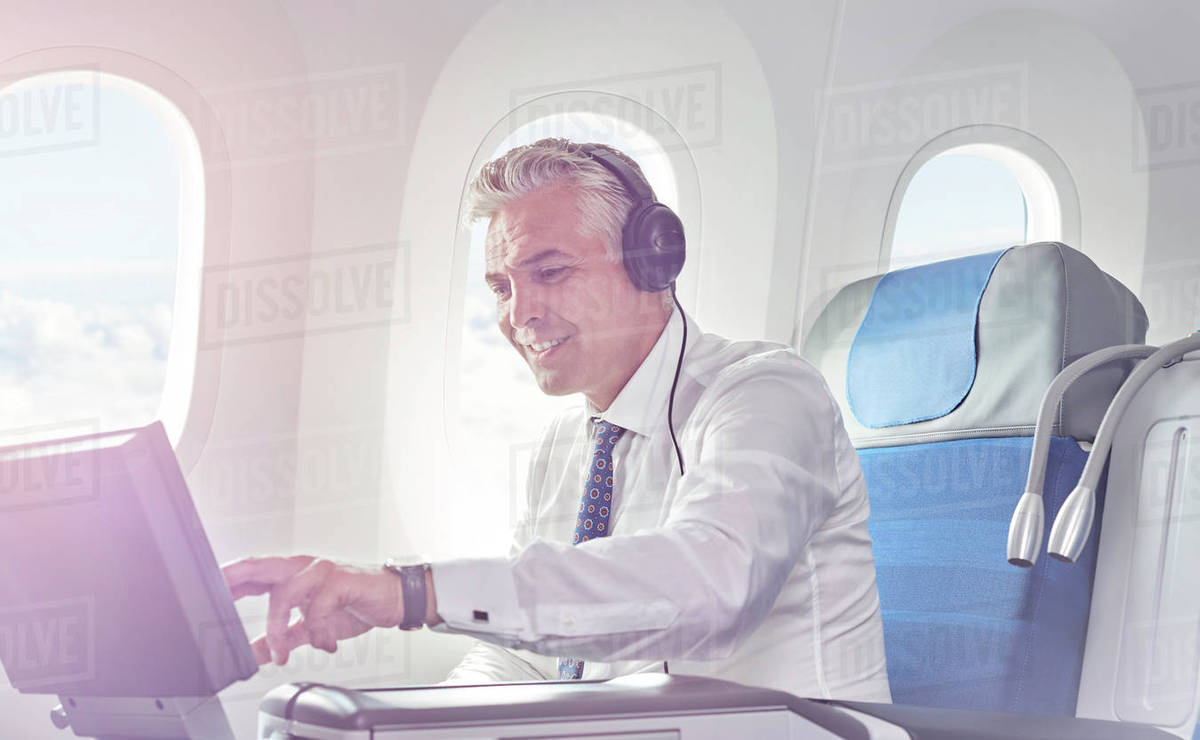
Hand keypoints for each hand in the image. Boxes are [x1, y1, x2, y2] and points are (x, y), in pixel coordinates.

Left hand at [221, 555, 404, 665]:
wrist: (394, 599)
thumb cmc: (355, 603)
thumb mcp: (312, 627)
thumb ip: (283, 636)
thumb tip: (255, 653)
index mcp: (294, 574)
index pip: (255, 572)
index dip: (230, 579)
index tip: (206, 590)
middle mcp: (304, 567)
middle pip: (262, 566)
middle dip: (236, 577)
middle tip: (218, 593)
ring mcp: (322, 570)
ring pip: (285, 592)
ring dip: (278, 627)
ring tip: (282, 653)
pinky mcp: (341, 579)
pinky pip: (317, 607)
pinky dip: (317, 632)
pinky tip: (326, 644)